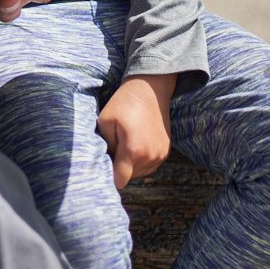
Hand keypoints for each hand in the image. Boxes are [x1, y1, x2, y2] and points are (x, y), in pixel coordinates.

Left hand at [96, 74, 175, 190]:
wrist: (151, 88)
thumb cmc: (125, 102)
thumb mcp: (105, 121)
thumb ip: (104, 146)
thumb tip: (104, 161)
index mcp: (134, 151)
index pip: (119, 180)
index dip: (109, 176)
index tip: (103, 166)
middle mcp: (150, 157)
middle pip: (129, 177)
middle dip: (119, 168)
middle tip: (112, 149)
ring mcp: (160, 155)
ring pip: (140, 173)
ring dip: (131, 165)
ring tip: (124, 144)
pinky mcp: (166, 151)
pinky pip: (150, 165)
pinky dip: (141, 160)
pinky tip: (135, 144)